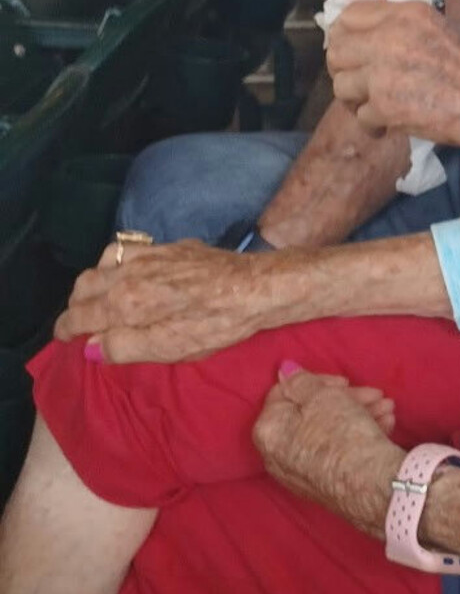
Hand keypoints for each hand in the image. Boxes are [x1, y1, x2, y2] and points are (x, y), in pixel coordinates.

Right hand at [55, 240, 272, 362]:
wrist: (259, 286)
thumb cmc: (217, 323)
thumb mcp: (170, 347)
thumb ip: (125, 346)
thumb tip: (91, 346)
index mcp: (127, 300)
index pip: (80, 314)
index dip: (67, 330)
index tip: (65, 339)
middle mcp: (133, 270)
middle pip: (85, 284)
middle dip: (77, 304)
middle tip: (83, 323)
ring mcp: (154, 253)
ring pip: (104, 261)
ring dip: (95, 281)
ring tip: (102, 300)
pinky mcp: (174, 246)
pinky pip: (130, 247)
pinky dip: (117, 262)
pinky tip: (130, 274)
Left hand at [253, 367, 401, 538]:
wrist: (368, 485)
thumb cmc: (341, 433)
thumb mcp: (322, 396)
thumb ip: (301, 381)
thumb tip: (283, 370)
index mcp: (268, 431)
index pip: (284, 392)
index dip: (317, 380)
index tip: (345, 381)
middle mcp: (276, 456)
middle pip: (309, 412)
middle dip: (345, 398)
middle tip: (374, 394)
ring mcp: (299, 474)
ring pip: (327, 431)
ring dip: (358, 413)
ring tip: (388, 409)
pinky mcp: (322, 485)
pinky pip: (335, 450)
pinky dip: (356, 434)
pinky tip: (383, 427)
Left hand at [326, 0, 459, 137]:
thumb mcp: (452, 27)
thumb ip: (414, 29)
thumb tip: (393, 36)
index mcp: (407, 14)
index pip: (351, 15)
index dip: (346, 32)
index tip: (353, 44)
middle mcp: (388, 40)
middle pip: (337, 50)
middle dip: (343, 65)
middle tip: (358, 77)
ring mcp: (383, 76)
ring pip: (341, 86)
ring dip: (355, 96)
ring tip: (373, 103)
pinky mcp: (386, 109)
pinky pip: (362, 116)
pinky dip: (374, 123)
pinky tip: (389, 124)